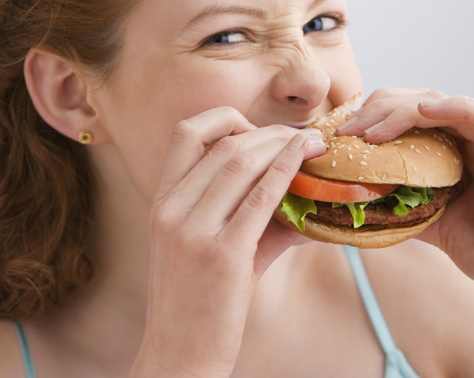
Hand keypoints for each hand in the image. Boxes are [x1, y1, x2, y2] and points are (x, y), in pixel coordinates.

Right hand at [132, 107, 324, 377]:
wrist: (179, 356)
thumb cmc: (197, 303)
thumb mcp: (204, 248)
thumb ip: (243, 214)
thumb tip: (300, 192)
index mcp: (161, 202)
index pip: (186, 133)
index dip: (225, 119)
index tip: (257, 130)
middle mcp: (170, 210)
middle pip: (223, 144)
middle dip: (269, 131)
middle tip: (301, 133)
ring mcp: (193, 231)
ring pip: (242, 162)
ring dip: (283, 145)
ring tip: (312, 143)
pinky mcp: (223, 255)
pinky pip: (260, 197)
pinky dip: (286, 170)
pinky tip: (305, 160)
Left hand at [336, 88, 473, 315]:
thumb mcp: (434, 221)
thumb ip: (404, 202)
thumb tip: (356, 198)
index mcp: (464, 148)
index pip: (416, 114)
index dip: (377, 116)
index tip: (342, 134)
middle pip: (426, 102)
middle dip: (381, 109)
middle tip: (346, 130)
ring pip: (448, 105)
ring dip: (404, 110)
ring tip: (369, 130)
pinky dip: (453, 109)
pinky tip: (421, 111)